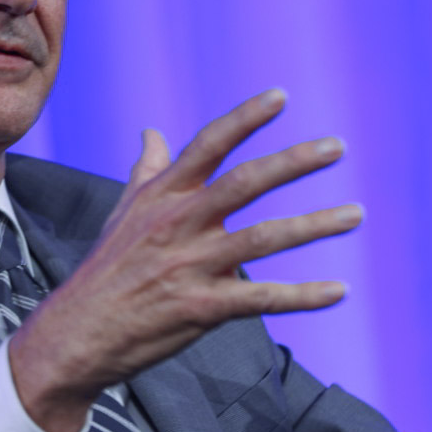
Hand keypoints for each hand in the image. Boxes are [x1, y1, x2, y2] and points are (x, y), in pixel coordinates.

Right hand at [7, 89, 363, 431]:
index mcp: (162, 197)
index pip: (208, 146)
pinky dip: (303, 296)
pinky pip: (262, 298)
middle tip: (337, 148)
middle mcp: (177, 224)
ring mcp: (189, 266)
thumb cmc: (106, 271)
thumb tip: (153, 133)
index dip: (244, 119)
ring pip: (263, 239)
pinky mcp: (200, 308)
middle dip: (294, 162)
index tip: (281, 96)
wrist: (77, 334)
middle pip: (244, 183)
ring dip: (314, 226)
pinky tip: (338, 290)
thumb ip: (147, 172)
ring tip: (355, 215)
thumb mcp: (122, 213)